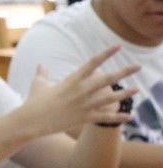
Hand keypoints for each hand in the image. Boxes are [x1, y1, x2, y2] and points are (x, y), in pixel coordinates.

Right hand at [20, 46, 139, 134]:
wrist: (30, 122)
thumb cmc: (33, 102)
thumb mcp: (37, 85)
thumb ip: (42, 73)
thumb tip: (41, 65)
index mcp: (71, 80)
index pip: (92, 63)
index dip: (106, 54)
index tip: (118, 46)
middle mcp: (80, 91)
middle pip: (107, 79)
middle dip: (123, 72)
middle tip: (138, 66)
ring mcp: (83, 105)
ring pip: (109, 98)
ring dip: (124, 94)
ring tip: (137, 89)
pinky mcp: (83, 119)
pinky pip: (104, 118)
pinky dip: (117, 117)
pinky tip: (129, 116)